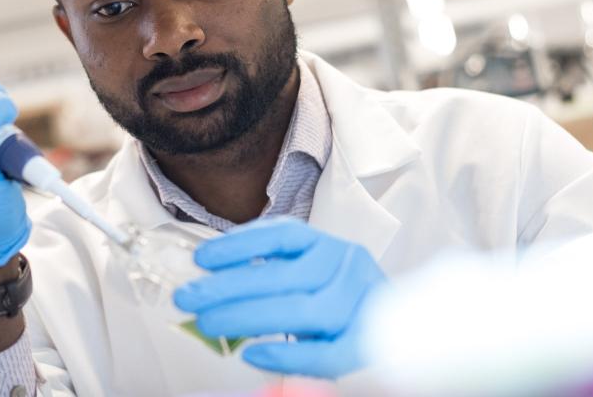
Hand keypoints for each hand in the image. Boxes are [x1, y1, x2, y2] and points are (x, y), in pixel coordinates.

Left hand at [172, 218, 384, 378]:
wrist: (404, 323)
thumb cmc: (337, 298)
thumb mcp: (306, 273)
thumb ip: (267, 274)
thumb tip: (207, 282)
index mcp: (328, 245)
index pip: (281, 236)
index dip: (238, 244)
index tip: (200, 258)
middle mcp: (347, 267)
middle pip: (283, 276)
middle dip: (228, 286)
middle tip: (188, 298)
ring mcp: (361, 305)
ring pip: (302, 311)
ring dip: (248, 317)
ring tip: (209, 324)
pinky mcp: (367, 344)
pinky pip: (326, 355)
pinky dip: (287, 357)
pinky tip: (253, 356)